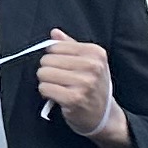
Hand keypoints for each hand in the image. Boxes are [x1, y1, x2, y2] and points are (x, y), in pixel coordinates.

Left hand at [37, 30, 126, 146]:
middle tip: (62, 80)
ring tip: (61, 88)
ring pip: (43, 73)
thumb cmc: (93, 86)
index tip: (65, 67)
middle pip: (46, 59)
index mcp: (96, 52)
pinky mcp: (74, 98)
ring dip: (47, 82)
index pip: (55, 46)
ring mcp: (84, 82)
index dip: (54, 57)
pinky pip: (44, 88)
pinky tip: (59, 97)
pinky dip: (47, 93)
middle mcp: (93, 66)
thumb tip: (55, 32)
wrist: (105, 115)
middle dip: (49, 70)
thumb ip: (71, 46)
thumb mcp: (89, 63)